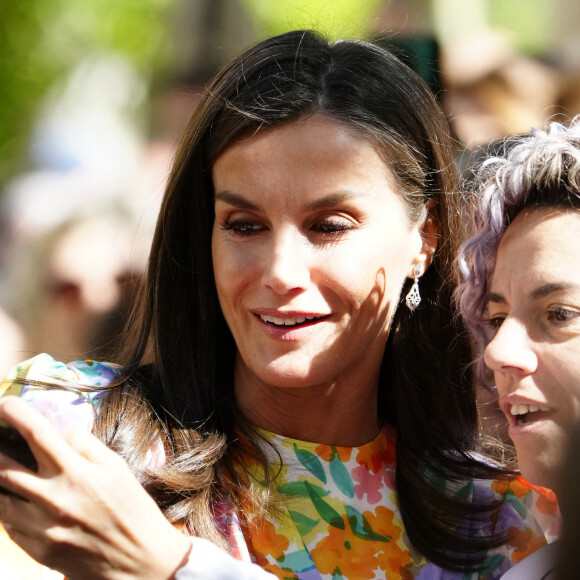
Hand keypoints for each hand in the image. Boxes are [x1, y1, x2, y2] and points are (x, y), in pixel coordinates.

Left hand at [0, 396, 190, 579]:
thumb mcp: (117, 468)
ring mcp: (39, 526)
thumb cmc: (131, 508)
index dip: (15, 413)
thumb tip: (60, 433)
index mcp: (75, 472)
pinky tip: (16, 498)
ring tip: (6, 467)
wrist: (138, 561)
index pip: (37, 433)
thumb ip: (85, 445)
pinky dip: (7, 506)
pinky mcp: (34, 549)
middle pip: (2, 466)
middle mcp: (51, 497)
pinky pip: (7, 523)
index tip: (6, 404)